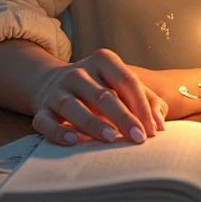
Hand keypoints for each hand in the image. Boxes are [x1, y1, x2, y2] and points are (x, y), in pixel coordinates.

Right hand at [30, 47, 167, 145]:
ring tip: (111, 137)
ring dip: (93, 123)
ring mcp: (58, 90)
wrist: (52, 82)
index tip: (152, 130)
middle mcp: (79, 72)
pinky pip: (46, 122)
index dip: (142, 105)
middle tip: (139, 138)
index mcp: (103, 60)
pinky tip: (74, 141)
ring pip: (74, 106)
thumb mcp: (121, 85)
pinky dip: (59, 132)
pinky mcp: (41, 109)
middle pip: (104, 95)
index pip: (127, 80)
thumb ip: (145, 99)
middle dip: (123, 117)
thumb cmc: (98, 87)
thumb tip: (159, 122)